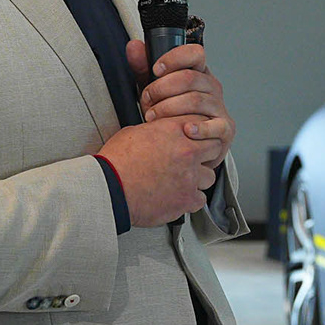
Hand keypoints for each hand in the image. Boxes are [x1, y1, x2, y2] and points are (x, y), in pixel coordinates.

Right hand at [97, 117, 219, 226]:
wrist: (110, 187)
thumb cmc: (116, 162)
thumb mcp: (133, 133)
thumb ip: (155, 131)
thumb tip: (158, 132)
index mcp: (174, 131)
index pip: (202, 124)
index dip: (199, 133)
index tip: (195, 139)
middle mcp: (187, 152)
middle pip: (214, 148)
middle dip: (204, 154)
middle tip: (192, 160)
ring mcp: (190, 177)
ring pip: (209, 177)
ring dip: (198, 179)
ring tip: (181, 181)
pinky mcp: (187, 199)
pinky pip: (201, 200)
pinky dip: (191, 200)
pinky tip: (178, 197)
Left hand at [128, 40, 234, 167]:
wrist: (184, 145)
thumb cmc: (171, 115)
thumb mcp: (155, 90)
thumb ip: (143, 68)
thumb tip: (134, 46)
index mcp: (199, 73)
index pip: (195, 54)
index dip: (175, 58)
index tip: (156, 70)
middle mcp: (212, 87)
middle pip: (190, 78)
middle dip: (162, 88)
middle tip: (147, 100)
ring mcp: (220, 108)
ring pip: (196, 100)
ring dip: (170, 108)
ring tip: (153, 117)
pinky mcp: (225, 129)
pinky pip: (215, 126)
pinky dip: (199, 128)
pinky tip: (186, 130)